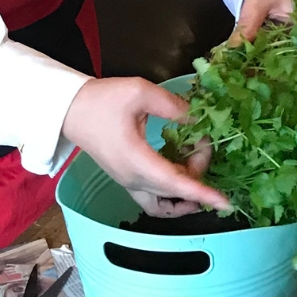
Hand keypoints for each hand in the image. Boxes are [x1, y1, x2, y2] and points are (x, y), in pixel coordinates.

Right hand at [61, 78, 228, 216]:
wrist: (71, 109)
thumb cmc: (102, 100)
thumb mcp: (140, 92)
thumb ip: (173, 106)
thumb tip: (199, 118)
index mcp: (137, 161)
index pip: (176, 184)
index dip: (203, 194)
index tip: (225, 203)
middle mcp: (134, 180)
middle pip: (176, 190)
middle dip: (198, 171)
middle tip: (203, 140)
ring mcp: (129, 183)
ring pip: (165, 202)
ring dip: (186, 189)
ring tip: (195, 159)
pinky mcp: (127, 180)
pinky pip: (154, 200)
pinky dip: (173, 192)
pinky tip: (181, 170)